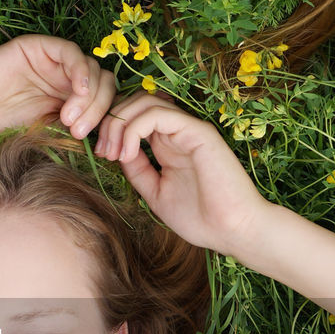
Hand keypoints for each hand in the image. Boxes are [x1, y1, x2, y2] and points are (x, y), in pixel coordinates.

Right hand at [0, 34, 118, 148]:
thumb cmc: (2, 133)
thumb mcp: (50, 136)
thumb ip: (78, 131)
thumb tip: (114, 142)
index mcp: (71, 99)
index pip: (106, 102)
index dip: (109, 122)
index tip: (103, 148)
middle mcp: (66, 78)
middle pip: (104, 84)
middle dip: (99, 110)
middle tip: (80, 132)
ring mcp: (53, 61)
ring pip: (92, 69)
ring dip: (89, 96)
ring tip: (70, 120)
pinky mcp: (38, 47)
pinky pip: (71, 52)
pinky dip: (81, 71)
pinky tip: (77, 91)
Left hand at [93, 91, 271, 254]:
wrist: (233, 231)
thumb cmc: (200, 218)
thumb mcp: (155, 193)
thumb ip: (137, 170)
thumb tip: (116, 150)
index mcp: (169, 145)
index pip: (135, 117)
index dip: (112, 128)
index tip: (101, 155)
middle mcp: (178, 132)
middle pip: (136, 103)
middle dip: (111, 122)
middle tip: (102, 151)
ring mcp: (188, 129)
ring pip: (144, 102)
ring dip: (119, 123)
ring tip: (113, 153)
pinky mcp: (197, 131)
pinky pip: (158, 113)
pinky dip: (134, 129)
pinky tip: (128, 154)